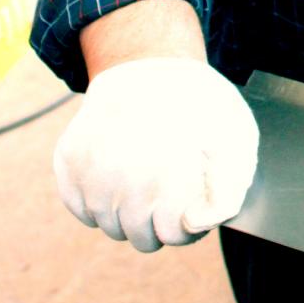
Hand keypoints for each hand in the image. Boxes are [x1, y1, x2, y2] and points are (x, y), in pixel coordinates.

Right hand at [54, 58, 259, 253]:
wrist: (149, 64)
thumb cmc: (197, 103)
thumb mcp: (235, 135)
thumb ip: (229, 189)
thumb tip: (204, 223)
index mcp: (168, 174)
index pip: (173, 235)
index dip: (188, 223)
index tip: (192, 204)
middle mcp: (123, 178)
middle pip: (141, 238)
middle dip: (160, 221)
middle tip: (168, 190)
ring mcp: (91, 171)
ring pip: (109, 226)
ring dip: (128, 212)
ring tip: (145, 176)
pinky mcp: (68, 161)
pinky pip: (80, 209)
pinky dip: (98, 199)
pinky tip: (118, 174)